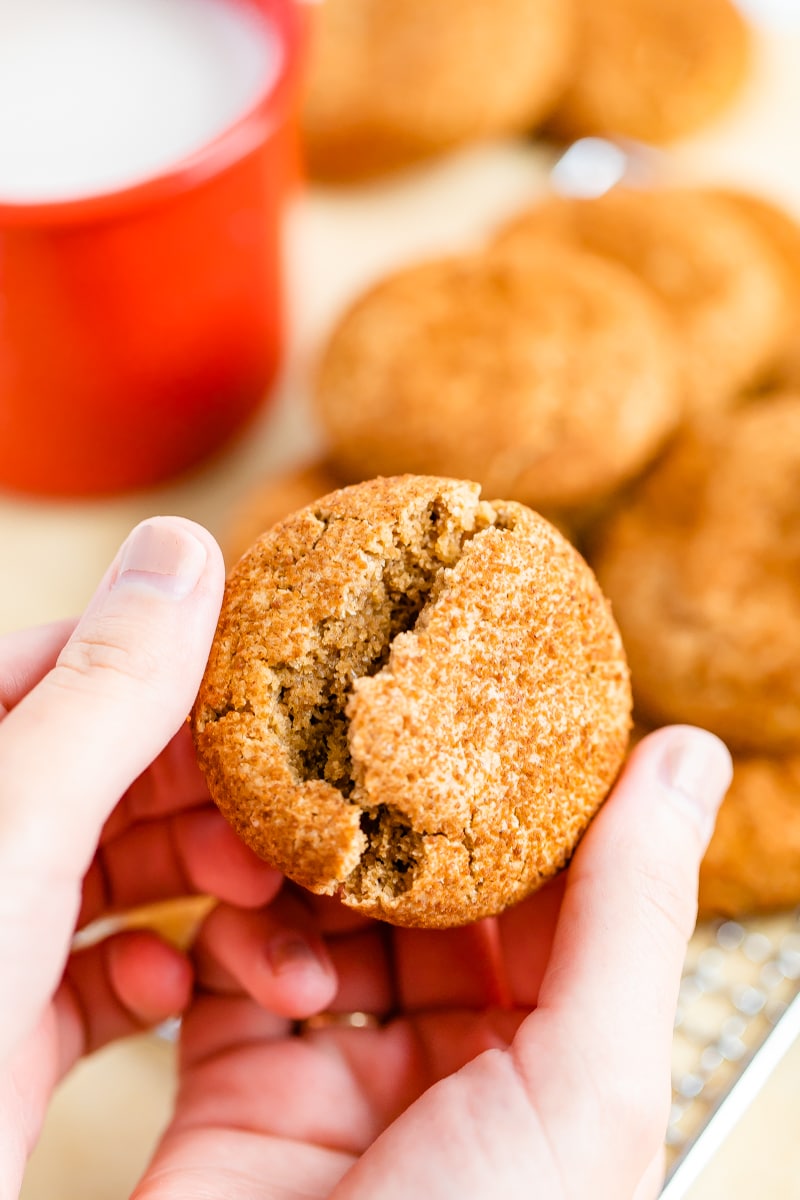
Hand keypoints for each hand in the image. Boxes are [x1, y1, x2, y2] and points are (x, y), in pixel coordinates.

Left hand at [0, 518, 336, 1198]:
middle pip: (113, 772)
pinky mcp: (14, 1028)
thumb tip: (184, 546)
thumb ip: (102, 697)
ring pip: (123, 869)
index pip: (73, 664)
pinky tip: (174, 983)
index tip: (283, 684)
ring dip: (202, 885)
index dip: (184, 667)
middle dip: (208, 795)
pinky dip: (158, 970)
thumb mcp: (13, 837)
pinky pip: (106, 971)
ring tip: (254, 903)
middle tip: (283, 818)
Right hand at [132, 726, 731, 1199]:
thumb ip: (631, 912)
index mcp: (555, 1072)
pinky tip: (254, 941)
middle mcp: (454, 1072)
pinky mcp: (240, 1087)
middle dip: (406, 827)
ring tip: (309, 840)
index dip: (535, 805)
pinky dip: (242, 936)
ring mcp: (343, 1078)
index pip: (557, 901)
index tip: (503, 710)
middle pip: (434, 903)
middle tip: (384, 736)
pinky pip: (238, 968)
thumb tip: (689, 759)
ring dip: (315, 876)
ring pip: (331, 919)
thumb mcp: (584, 1086)